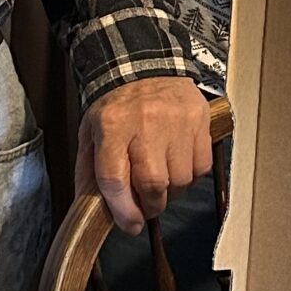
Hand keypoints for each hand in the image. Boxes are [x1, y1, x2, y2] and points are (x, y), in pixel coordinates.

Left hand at [77, 76, 212, 234]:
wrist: (144, 65)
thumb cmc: (116, 106)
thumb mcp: (90, 134)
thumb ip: (89, 173)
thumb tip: (94, 213)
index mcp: (111, 126)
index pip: (115, 180)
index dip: (123, 211)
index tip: (130, 225)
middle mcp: (145, 123)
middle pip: (153, 184)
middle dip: (151, 205)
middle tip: (146, 205)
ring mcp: (176, 121)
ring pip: (181, 180)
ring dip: (171, 191)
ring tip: (162, 179)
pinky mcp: (198, 121)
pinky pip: (201, 167)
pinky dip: (190, 175)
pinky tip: (177, 163)